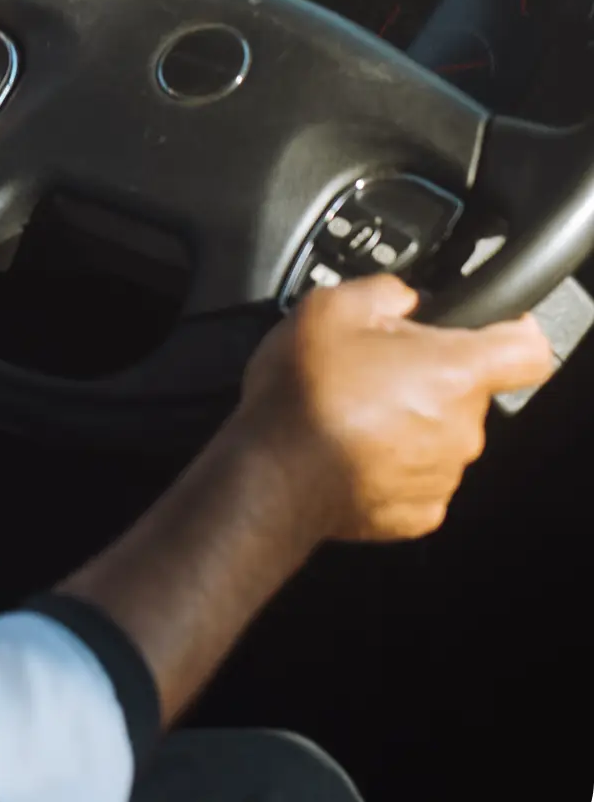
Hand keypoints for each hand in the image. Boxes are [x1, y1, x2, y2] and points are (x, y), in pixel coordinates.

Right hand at [233, 274, 554, 543]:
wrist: (274, 473)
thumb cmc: (305, 393)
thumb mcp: (329, 307)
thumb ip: (382, 290)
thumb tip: (402, 295)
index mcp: (453, 370)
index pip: (527, 350)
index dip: (516, 333)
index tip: (497, 328)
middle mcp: (463, 426)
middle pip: (468, 390)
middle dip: (428, 374)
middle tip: (374, 367)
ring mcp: (444, 473)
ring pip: (441, 433)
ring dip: (409, 419)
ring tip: (352, 411)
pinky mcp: (420, 510)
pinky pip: (418, 476)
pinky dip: (392, 462)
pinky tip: (351, 449)